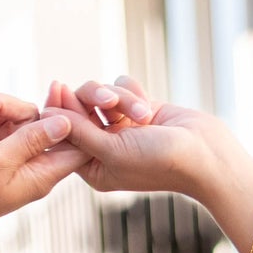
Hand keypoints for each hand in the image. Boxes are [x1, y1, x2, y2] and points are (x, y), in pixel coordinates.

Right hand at [0, 95, 84, 240]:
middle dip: (6, 107)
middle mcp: (32, 165)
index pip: (76, 142)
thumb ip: (33, 139)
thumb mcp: (0, 159)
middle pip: (38, 118)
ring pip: (11, 116)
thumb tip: (67, 123)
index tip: (56, 92)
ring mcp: (13, 157)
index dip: (71, 114)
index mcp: (43, 173)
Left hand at [32, 74, 236, 199]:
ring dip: (122, 98)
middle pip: (78, 108)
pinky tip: (148, 108)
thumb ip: (79, 131)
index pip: (63, 134)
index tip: (57, 88)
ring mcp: (120, 127)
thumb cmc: (159, 162)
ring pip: (101, 93)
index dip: (58, 110)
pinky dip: (134, 92)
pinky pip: (121, 85)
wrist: (203, 154)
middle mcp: (104, 147)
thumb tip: (49, 113)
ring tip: (143, 114)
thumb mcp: (113, 150)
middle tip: (107, 98)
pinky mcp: (136, 108)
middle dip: (93, 100)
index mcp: (93, 167)